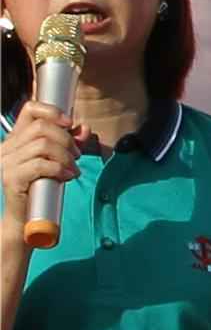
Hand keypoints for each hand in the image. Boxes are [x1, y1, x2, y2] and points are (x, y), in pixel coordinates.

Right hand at [2, 104, 82, 218]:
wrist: (25, 219)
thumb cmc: (41, 187)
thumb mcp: (58, 159)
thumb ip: (70, 142)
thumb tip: (83, 128)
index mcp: (15, 139)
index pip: (29, 109)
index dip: (52, 111)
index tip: (69, 123)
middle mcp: (6, 148)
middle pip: (41, 127)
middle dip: (66, 139)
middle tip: (75, 155)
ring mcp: (6, 163)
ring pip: (42, 145)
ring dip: (65, 156)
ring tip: (73, 168)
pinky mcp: (11, 178)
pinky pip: (40, 165)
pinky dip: (59, 168)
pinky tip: (67, 176)